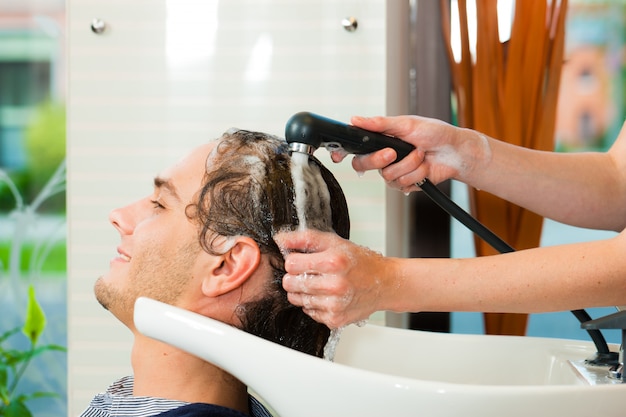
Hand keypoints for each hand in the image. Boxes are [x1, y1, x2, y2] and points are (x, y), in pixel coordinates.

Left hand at [276, 229, 388, 328]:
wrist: (385, 284)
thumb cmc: (359, 261)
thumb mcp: (334, 242)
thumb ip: (305, 239)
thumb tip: (280, 239)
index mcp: (333, 262)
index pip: (291, 264)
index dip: (293, 261)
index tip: (301, 261)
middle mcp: (334, 285)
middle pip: (290, 283)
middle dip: (295, 277)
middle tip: (309, 273)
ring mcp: (335, 305)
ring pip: (296, 299)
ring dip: (304, 291)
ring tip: (320, 284)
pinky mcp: (335, 319)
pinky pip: (308, 312)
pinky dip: (314, 304)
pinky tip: (327, 296)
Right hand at [338, 114, 487, 192]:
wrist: (455, 152)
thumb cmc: (434, 133)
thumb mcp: (406, 123)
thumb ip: (379, 124)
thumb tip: (355, 119)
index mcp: (380, 140)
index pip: (355, 148)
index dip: (342, 153)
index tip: (337, 156)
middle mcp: (384, 157)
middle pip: (363, 165)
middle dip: (380, 159)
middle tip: (393, 152)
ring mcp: (394, 172)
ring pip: (387, 176)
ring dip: (408, 164)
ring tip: (421, 154)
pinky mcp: (405, 184)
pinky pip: (401, 184)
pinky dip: (416, 174)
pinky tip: (424, 166)